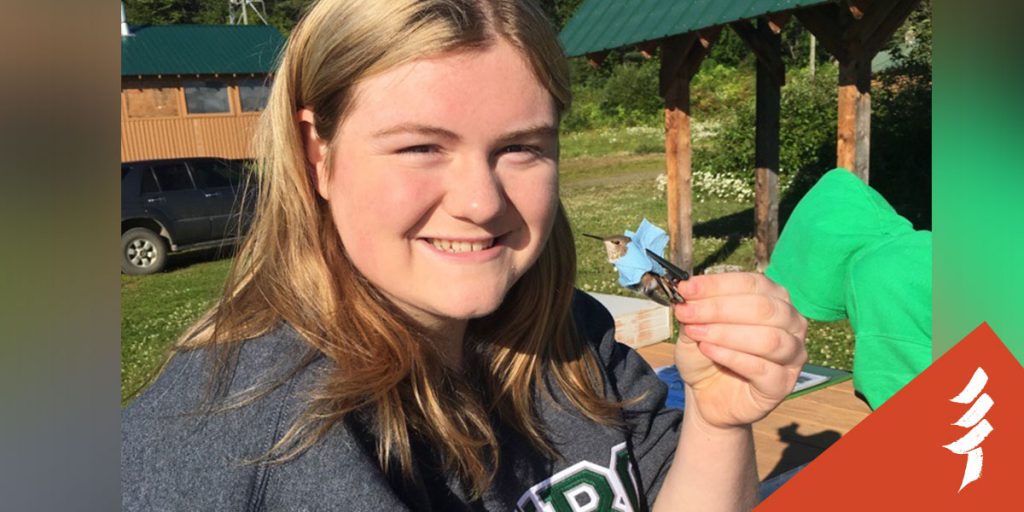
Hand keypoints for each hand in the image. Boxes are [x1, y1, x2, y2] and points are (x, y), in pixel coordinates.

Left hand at [672, 272, 807, 429]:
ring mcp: (793, 353)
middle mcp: (790, 322)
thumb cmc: (707, 354)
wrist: (708, 395)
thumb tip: (688, 293)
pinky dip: (732, 357)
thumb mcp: (694, 328)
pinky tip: (709, 350)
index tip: (687, 289)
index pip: (751, 283)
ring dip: (726, 333)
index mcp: (773, 298)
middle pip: (762, 308)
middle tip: (687, 312)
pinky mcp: (784, 383)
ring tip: (697, 333)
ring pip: (768, 338)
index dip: (718, 285)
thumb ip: (695, 311)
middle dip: (719, 308)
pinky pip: (762, 368)